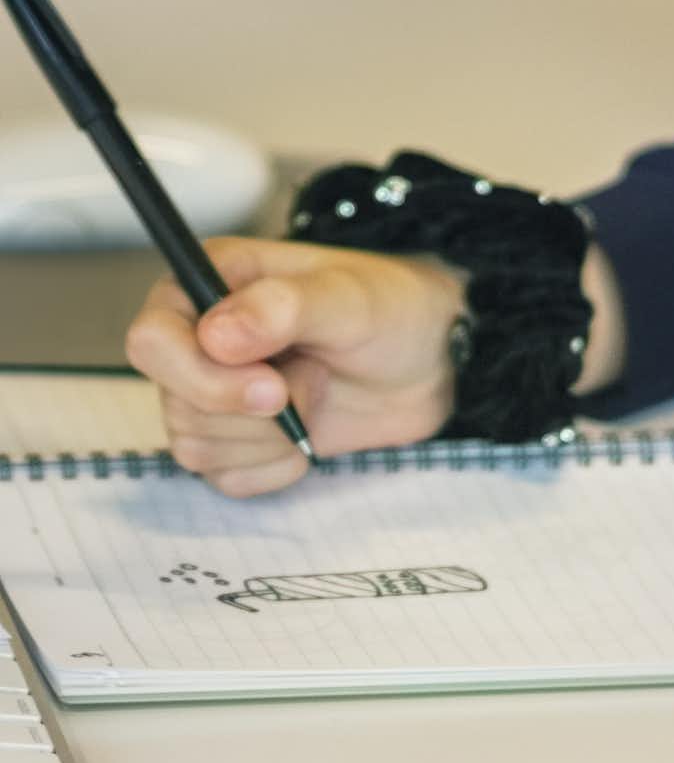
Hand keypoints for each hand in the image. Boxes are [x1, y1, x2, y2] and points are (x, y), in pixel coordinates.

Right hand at [126, 240, 461, 497]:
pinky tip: (311, 434)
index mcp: (208, 284)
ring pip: (196, 445)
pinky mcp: (234, 441)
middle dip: (250, 409)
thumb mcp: (351, 297)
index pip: (151, 340)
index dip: (199, 374)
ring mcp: (210, 393)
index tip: (270, 388)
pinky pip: (227, 478)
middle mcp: (196, 340)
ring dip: (271, 435)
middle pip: (174, 401)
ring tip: (319, 390)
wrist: (432, 361)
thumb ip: (285, 307)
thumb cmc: (392, 310)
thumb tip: (216, 334)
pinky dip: (277, 466)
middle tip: (314, 383)